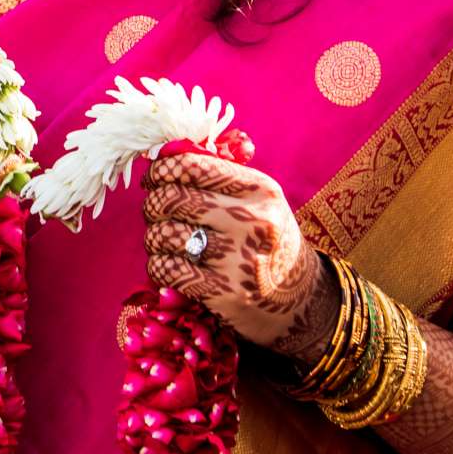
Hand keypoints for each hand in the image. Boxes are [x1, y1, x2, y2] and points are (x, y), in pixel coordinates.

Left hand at [141, 150, 324, 345]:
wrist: (299, 300)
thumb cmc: (266, 241)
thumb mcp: (259, 200)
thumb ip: (219, 174)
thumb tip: (165, 153)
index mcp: (260, 190)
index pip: (194, 166)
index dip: (163, 169)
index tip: (154, 177)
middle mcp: (252, 220)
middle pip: (173, 199)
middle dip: (153, 204)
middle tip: (154, 211)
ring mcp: (239, 258)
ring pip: (165, 234)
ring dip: (155, 238)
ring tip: (164, 241)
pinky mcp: (224, 293)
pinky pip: (167, 269)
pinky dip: (159, 266)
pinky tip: (170, 266)